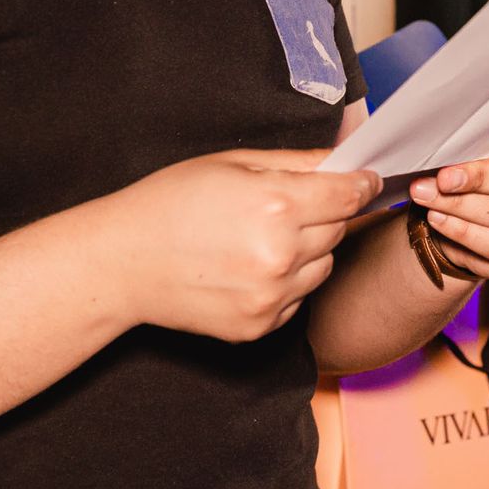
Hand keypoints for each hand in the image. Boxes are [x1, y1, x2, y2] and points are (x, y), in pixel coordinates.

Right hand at [107, 149, 380, 342]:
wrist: (122, 263)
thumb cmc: (170, 202)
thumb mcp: (232, 164)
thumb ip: (295, 162)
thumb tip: (343, 161)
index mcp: (276, 205)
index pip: (348, 195)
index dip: (361, 184)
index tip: (366, 179)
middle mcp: (280, 255)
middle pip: (338, 229)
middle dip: (325, 213)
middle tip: (288, 206)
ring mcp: (272, 296)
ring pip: (324, 266)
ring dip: (308, 250)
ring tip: (262, 238)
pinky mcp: (260, 326)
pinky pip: (298, 298)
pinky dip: (287, 282)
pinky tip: (248, 268)